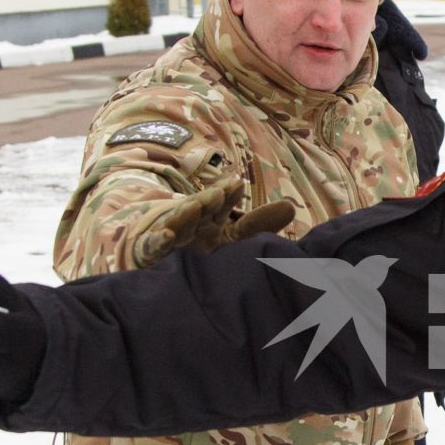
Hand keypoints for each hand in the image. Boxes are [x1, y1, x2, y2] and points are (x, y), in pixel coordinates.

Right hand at [130, 178, 297, 266]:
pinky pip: (154, 246)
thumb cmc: (200, 245)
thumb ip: (259, 224)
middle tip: (218, 193)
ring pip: (179, 222)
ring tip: (196, 206)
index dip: (228, 195)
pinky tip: (166, 236)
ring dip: (187, 213)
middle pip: (200, 208)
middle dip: (208, 199)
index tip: (237, 185)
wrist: (160, 260)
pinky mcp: (153, 250)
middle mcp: (191, 223)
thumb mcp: (232, 236)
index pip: (221, 203)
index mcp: (211, 218)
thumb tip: (291, 206)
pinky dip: (159, 241)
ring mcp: (172, 235)